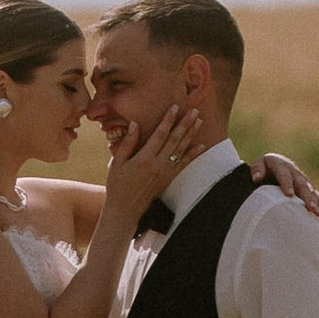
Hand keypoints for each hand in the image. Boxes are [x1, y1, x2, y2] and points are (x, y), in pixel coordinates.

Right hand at [101, 94, 203, 228]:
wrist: (125, 209)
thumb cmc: (117, 184)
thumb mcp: (117, 162)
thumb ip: (128, 143)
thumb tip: (135, 124)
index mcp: (144, 158)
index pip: (159, 135)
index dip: (168, 120)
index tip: (175, 107)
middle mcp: (157, 164)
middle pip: (175, 140)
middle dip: (185, 123)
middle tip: (194, 110)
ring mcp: (165, 173)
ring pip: (181, 150)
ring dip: (191, 134)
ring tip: (199, 121)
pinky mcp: (168, 179)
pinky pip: (183, 164)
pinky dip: (193, 155)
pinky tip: (201, 146)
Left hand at [248, 149, 318, 219]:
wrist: (280, 164)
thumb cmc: (267, 168)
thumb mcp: (259, 164)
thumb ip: (257, 169)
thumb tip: (256, 178)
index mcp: (282, 166)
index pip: (284, 175)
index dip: (287, 184)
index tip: (289, 194)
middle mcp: (296, 173)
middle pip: (303, 185)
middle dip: (307, 197)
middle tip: (310, 208)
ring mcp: (305, 181)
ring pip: (313, 192)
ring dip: (317, 204)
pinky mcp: (311, 189)